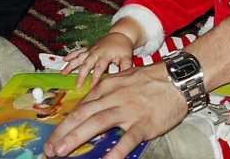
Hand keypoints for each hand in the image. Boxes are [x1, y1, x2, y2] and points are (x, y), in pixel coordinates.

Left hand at [44, 63, 186, 158]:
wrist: (179, 78)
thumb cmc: (153, 79)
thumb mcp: (124, 79)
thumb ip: (107, 92)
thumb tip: (90, 107)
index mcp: (108, 88)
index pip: (81, 107)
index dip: (65, 123)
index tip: (54, 137)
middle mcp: (114, 97)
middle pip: (82, 115)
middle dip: (63, 133)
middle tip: (50, 149)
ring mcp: (128, 110)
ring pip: (97, 123)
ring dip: (76, 138)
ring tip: (62, 152)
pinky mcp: (144, 123)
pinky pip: (127, 139)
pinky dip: (115, 152)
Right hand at [62, 32, 133, 89]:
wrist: (120, 34)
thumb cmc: (123, 48)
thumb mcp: (127, 57)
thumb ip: (125, 68)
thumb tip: (125, 79)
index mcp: (105, 55)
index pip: (100, 68)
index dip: (95, 77)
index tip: (91, 87)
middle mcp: (96, 52)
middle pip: (87, 64)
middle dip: (81, 75)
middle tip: (77, 86)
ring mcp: (90, 50)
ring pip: (79, 58)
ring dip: (71, 65)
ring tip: (63, 73)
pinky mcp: (88, 48)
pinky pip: (78, 51)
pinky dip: (71, 55)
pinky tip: (64, 60)